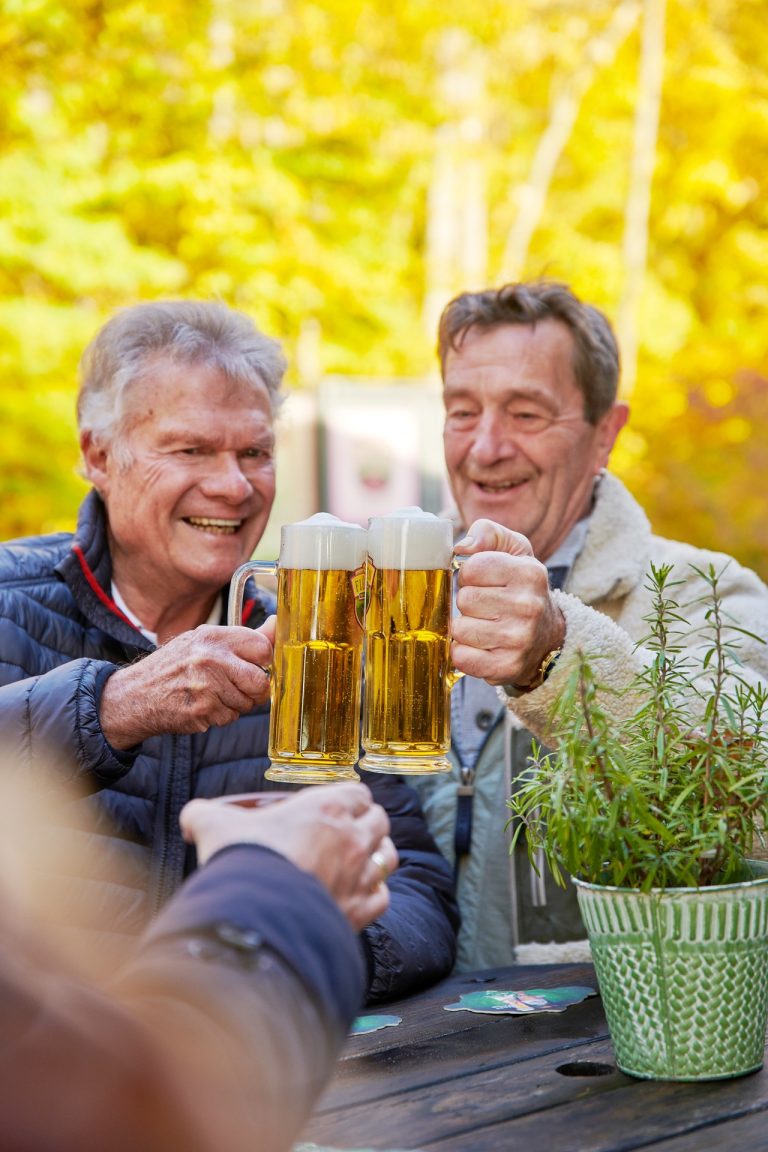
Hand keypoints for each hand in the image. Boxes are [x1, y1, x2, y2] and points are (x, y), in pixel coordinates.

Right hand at [99, 618, 274, 748]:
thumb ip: (243, 638)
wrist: (135, 695)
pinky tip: (204, 706)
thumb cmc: (173, 666)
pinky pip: (230, 718)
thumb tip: (276, 625)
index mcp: (212, 636)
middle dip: (255, 689)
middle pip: (260, 681)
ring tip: (214, 694)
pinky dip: (221, 716)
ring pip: (247, 703)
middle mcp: (210, 659)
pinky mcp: (202, 711)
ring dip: (236, 704)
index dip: (263, 660)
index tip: (254, 664)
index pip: (262, 646)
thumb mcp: (203, 641)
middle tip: (239, 686)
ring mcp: (206, 687)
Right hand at [180, 783, 397, 932]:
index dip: (349, 798)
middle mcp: (352, 838)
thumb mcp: (214, 826)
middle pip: (379, 821)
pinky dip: (373, 895)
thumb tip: (191, 818)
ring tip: (360, 861)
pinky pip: (382, 897)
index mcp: (327, 807)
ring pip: (388, 857)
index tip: (335, 807)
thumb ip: (203, 815)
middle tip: (346, 833)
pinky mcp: (361, 910)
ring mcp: (360, 874)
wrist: (255, 916)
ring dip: (377, 856)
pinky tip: (356, 896)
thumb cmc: (242, 862)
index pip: (358, 792)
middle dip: (367, 824)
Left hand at [451, 519, 565, 688]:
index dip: (470, 574)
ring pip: (459, 629)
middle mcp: (528, 607)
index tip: (483, 581)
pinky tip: (481, 647)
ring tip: (485, 626)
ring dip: (465, 628)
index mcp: (530, 573)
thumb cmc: (522, 588)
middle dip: (468, 602)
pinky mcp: (506, 668)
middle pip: (464, 599)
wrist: (547, 638)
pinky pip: (461, 657)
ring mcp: (519, 640)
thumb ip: (488, 533)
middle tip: (486, 606)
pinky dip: (464, 653)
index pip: (472, 568)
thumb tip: (462, 546)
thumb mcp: (514, 551)